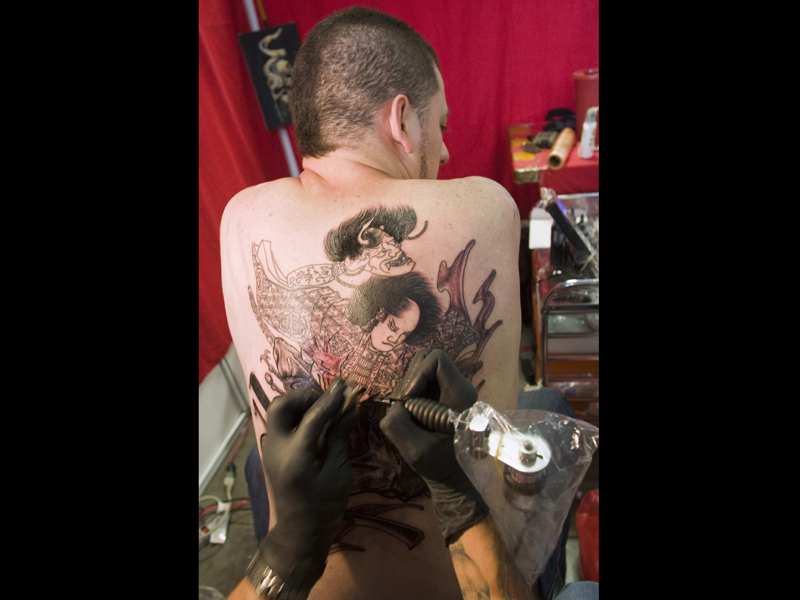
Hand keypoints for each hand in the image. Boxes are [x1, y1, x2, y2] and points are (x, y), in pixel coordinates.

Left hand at [254, 378, 359, 587]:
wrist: (300, 533)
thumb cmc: (325, 508)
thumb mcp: (338, 473)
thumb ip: (339, 438)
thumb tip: (351, 407)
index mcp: (295, 457)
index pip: (313, 416)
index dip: (331, 399)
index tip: (346, 387)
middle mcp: (276, 449)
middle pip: (282, 406)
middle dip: (305, 397)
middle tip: (327, 400)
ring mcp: (270, 450)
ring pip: (277, 412)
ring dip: (299, 404)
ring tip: (322, 409)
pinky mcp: (272, 453)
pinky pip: (280, 424)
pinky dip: (296, 416)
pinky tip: (315, 421)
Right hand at [381, 349, 487, 545]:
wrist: (454, 479)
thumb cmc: (440, 466)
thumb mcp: (415, 451)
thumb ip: (397, 425)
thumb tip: (393, 408)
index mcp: (460, 394)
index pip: (435, 359)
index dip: (417, 374)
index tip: (408, 400)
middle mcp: (458, 387)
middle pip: (426, 360)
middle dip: (409, 381)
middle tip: (405, 408)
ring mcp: (450, 391)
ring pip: (421, 370)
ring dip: (407, 389)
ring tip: (409, 415)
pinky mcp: (441, 398)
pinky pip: (419, 384)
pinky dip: (410, 396)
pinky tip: (412, 418)